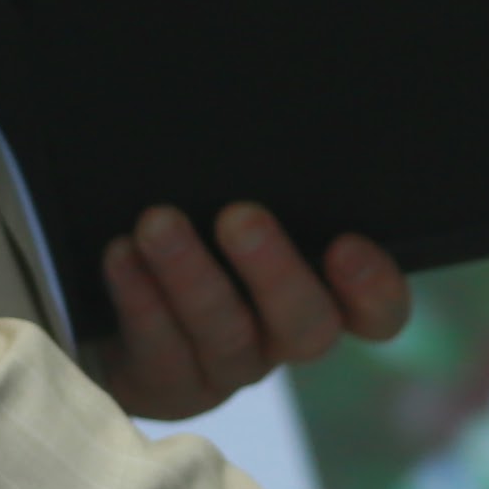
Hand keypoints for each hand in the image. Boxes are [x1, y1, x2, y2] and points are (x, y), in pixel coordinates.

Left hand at [91, 203, 405, 420]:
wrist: (113, 289)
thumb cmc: (195, 214)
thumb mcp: (233, 195)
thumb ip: (265, 180)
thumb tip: (268, 103)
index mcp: (322, 291)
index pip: (376, 312)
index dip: (373, 289)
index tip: (346, 246)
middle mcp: (282, 337)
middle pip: (306, 325)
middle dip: (274, 271)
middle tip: (239, 217)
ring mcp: (227, 367)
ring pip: (224, 334)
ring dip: (191, 275)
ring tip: (156, 223)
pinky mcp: (169, 386)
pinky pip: (161, 352)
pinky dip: (140, 298)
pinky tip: (120, 254)